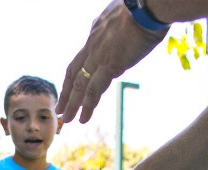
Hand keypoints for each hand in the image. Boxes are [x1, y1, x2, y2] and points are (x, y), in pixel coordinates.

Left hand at [56, 0, 167, 123]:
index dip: (75, 72)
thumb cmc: (145, 6)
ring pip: (79, 85)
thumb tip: (125, 30)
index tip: (70, 84)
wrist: (148, 5)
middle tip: (59, 107)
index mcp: (96, 31)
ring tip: (65, 120)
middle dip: (66, 92)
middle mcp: (92, 44)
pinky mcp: (110, 65)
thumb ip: (120, 26)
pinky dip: (87, 107)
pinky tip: (82, 119)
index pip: (83, 55)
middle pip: (73, 72)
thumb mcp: (126, 14)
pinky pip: (94, 90)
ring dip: (71, 104)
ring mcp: (99, 56)